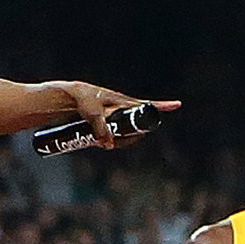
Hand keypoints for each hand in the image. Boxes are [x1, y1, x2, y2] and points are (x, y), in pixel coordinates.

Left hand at [63, 83, 180, 149]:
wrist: (67, 99)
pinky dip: (111, 142)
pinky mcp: (108, 125)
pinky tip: (100, 142)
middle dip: (131, 137)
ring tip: (102, 141)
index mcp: (124, 102)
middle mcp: (123, 110)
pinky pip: (115, 137)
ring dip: (119, 142)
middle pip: (137, 128)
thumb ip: (101, 129)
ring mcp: (116, 118)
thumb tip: (109, 145)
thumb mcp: (92, 114)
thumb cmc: (83, 99)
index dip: (163, 106)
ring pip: (125, 135)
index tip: (177, 104)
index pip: (147, 105)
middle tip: (116, 141)